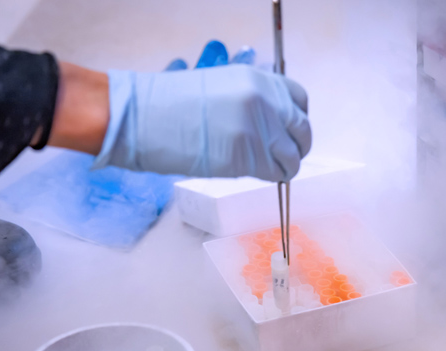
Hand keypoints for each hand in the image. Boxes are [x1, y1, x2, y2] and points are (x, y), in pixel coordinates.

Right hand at [93, 64, 311, 181]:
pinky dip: (271, 177)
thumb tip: (271, 122)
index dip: (297, 120)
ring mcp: (257, 130)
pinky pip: (272, 173)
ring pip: (291, 157)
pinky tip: (258, 175)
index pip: (300, 100)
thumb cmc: (171, 103)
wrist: (143, 117)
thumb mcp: (221, 85)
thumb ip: (251, 99)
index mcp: (259, 80)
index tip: (290, 132)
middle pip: (301, 131)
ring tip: (271, 170)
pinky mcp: (245, 157)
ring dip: (285, 167)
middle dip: (296, 147)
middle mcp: (265, 102)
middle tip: (285, 157)